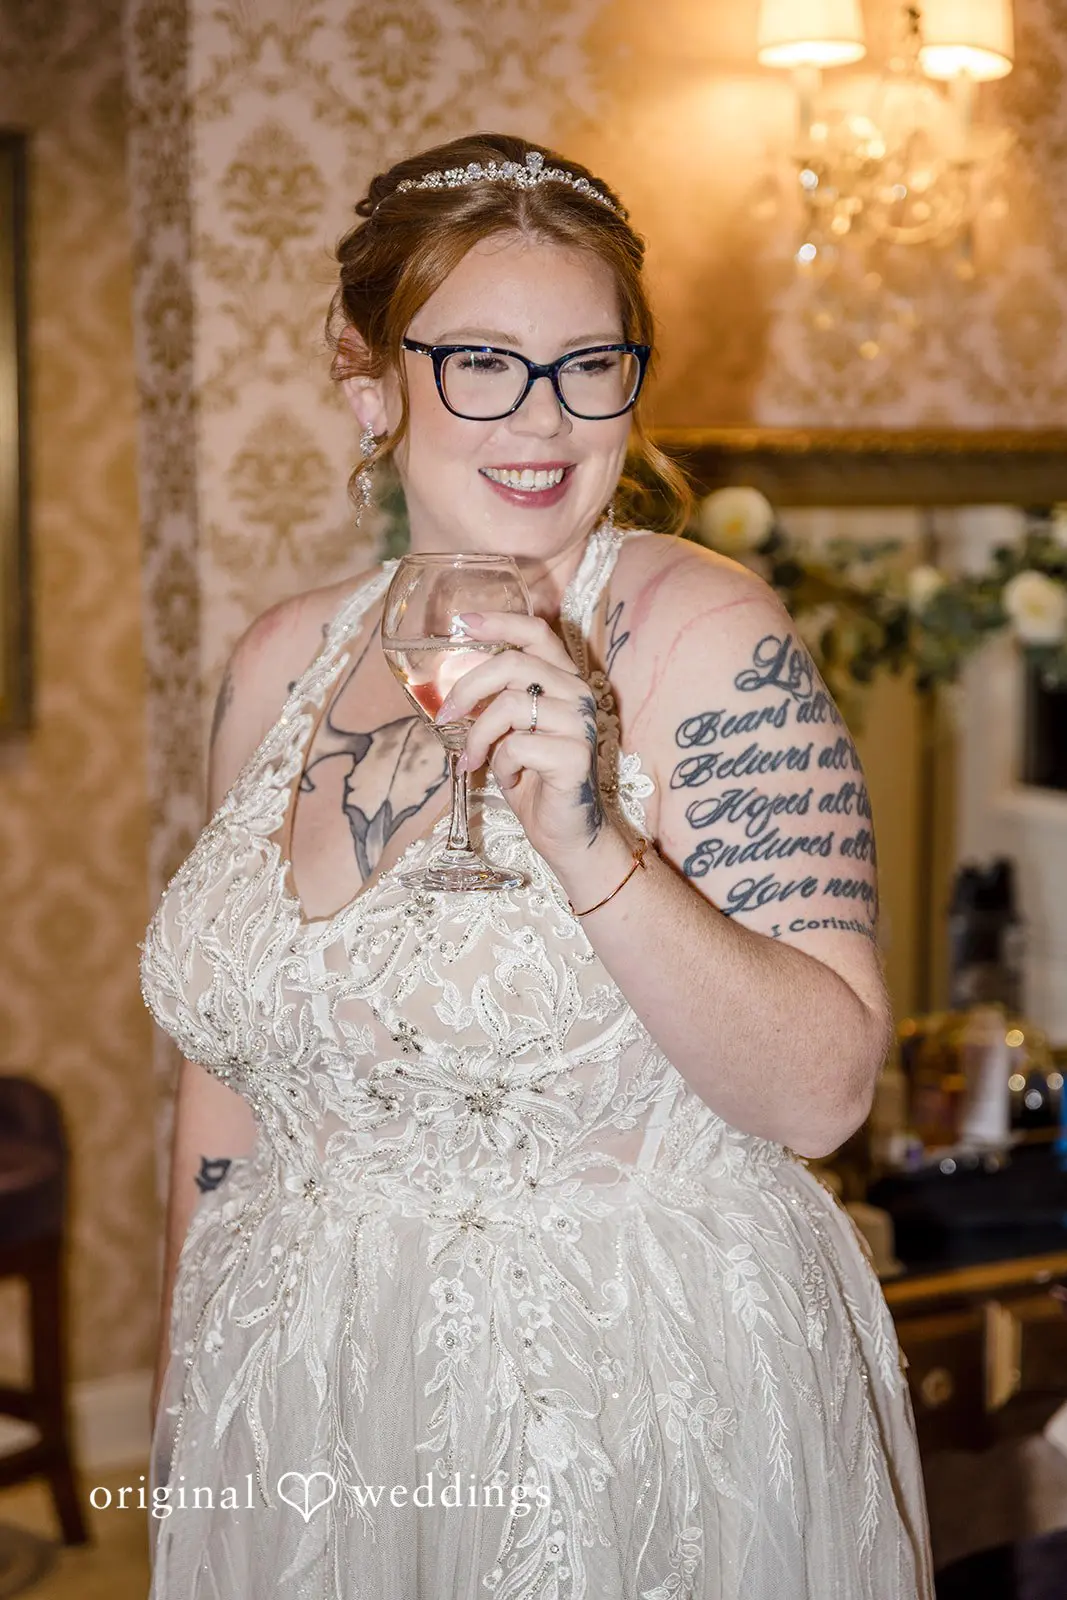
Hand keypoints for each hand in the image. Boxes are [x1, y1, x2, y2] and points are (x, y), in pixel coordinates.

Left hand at [434, 609, 620, 869]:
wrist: (564, 833)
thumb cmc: (533, 780)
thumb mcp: (510, 732)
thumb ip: (496, 702)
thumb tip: (450, 689)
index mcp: (563, 681)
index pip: (536, 633)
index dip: (500, 622)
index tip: (463, 622)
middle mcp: (578, 694)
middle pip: (513, 665)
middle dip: (468, 688)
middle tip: (444, 717)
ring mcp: (581, 723)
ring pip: (510, 706)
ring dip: (479, 736)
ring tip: (474, 760)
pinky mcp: (576, 755)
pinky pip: (517, 746)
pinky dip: (500, 765)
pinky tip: (509, 779)